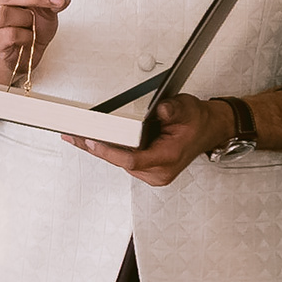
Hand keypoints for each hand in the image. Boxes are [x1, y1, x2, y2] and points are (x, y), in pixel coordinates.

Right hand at [0, 0, 71, 83]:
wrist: (20, 54)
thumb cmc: (29, 27)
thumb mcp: (46, 10)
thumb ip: (55, 0)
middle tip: (57, 1)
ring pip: (4, 13)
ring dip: (27, 18)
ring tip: (33, 24)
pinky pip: (10, 35)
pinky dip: (26, 36)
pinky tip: (29, 37)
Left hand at [63, 94, 234, 186]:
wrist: (209, 129)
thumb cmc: (198, 121)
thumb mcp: (187, 109)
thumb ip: (173, 109)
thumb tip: (160, 110)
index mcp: (168, 158)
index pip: (133, 160)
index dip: (109, 152)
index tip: (92, 141)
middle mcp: (158, 171)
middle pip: (120, 161)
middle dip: (96, 148)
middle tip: (73, 135)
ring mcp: (152, 172)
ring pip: (118, 161)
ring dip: (98, 149)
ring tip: (76, 136)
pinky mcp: (146, 169)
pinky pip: (122, 160)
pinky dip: (107, 150)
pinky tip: (92, 141)